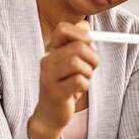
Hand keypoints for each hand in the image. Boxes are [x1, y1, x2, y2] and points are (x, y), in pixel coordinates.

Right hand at [28, 21, 98, 138]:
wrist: (51, 114)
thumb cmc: (65, 85)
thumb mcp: (72, 62)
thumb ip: (78, 43)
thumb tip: (85, 25)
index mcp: (51, 50)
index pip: (64, 29)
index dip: (82, 35)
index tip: (89, 46)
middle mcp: (46, 61)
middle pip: (77, 47)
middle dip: (92, 57)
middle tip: (92, 67)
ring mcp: (48, 77)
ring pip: (78, 63)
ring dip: (88, 72)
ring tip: (84, 79)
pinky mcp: (55, 93)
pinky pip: (79, 81)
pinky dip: (85, 85)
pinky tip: (78, 90)